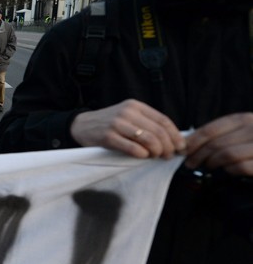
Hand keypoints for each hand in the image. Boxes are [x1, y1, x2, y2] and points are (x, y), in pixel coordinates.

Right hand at [70, 99, 184, 158]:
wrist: (81, 126)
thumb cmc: (108, 124)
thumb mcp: (128, 116)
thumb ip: (146, 123)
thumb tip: (172, 139)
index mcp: (135, 106)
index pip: (163, 120)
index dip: (175, 135)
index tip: (181, 147)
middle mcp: (127, 112)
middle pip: (158, 131)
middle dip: (168, 146)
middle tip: (169, 156)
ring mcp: (117, 124)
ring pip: (148, 139)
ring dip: (156, 152)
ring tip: (156, 157)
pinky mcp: (108, 136)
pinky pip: (133, 148)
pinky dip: (142, 155)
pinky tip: (142, 157)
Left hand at [184, 113, 252, 175]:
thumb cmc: (251, 144)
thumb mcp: (240, 132)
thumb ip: (220, 134)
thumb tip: (189, 143)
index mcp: (245, 119)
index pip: (212, 129)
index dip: (194, 140)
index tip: (182, 150)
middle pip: (216, 142)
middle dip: (198, 154)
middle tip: (189, 163)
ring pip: (227, 154)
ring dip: (212, 162)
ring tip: (207, 166)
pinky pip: (241, 166)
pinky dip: (230, 169)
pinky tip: (228, 170)